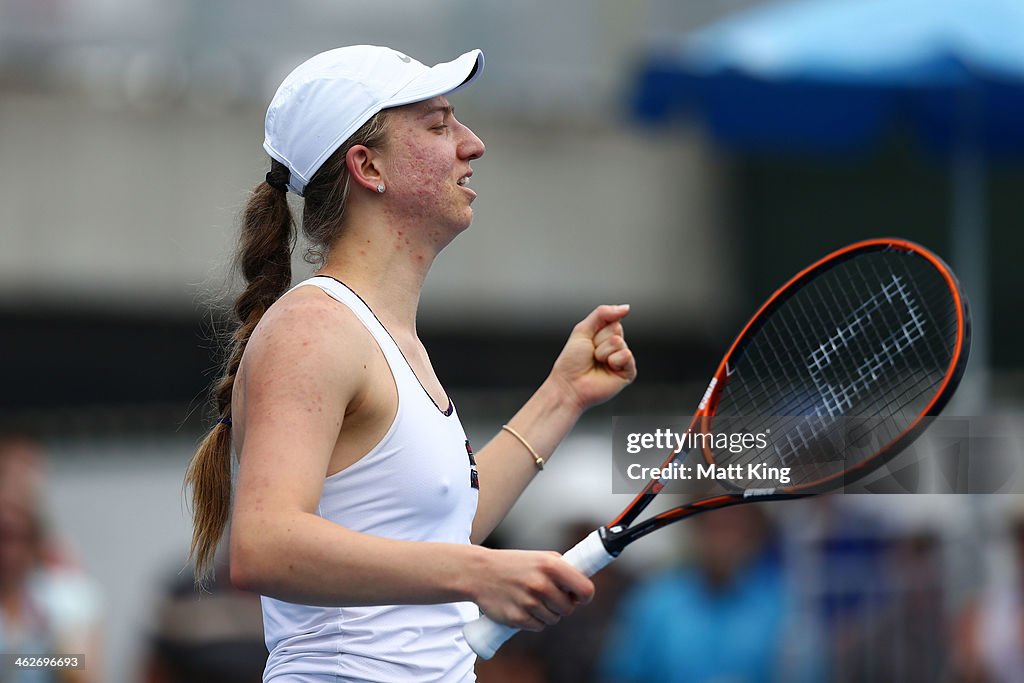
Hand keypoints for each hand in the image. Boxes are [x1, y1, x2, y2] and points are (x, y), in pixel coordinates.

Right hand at [472, 549, 594, 630]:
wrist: (479, 572)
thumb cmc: (514, 564)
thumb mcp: (540, 557)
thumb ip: (563, 570)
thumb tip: (583, 589)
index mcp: (551, 565)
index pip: (585, 590)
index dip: (584, 596)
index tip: (579, 597)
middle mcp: (542, 584)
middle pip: (568, 609)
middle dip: (561, 605)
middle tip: (548, 596)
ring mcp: (529, 602)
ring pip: (553, 620)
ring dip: (547, 614)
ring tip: (531, 599)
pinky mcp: (517, 618)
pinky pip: (538, 627)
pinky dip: (534, 621)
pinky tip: (522, 607)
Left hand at [549, 304, 636, 410]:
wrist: (569, 385)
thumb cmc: (571, 362)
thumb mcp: (582, 329)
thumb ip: (602, 314)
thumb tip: (626, 307)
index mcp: (604, 336)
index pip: (612, 320)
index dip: (597, 329)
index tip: (588, 341)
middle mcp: (615, 347)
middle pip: (616, 329)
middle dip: (599, 340)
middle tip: (591, 354)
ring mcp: (622, 360)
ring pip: (619, 342)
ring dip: (602, 352)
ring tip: (596, 362)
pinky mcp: (628, 372)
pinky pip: (626, 356)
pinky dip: (613, 361)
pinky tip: (607, 369)